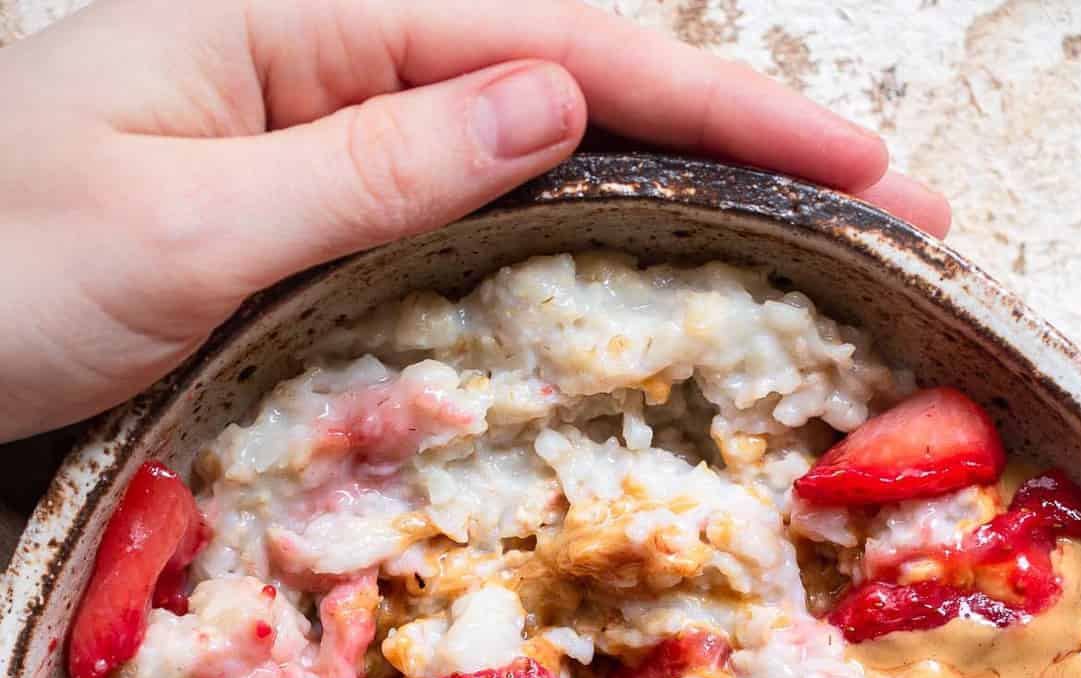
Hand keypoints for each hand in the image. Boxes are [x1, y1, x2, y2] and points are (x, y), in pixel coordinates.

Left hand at [0, 0, 947, 441]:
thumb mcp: (194, 229)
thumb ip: (382, 165)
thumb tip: (561, 103)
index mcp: (299, 19)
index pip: (559, 49)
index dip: (726, 110)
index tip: (863, 169)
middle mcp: (321, 54)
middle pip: (571, 73)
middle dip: (733, 136)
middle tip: (884, 209)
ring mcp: (316, 129)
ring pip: (531, 137)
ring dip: (669, 179)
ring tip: (801, 228)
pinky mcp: (301, 205)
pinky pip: (462, 201)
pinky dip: (565, 224)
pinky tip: (633, 250)